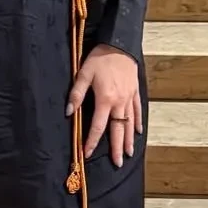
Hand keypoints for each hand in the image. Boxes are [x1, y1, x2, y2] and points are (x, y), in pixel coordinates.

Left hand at [67, 45, 141, 168]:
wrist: (120, 44)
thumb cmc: (100, 58)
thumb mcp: (83, 74)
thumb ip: (76, 95)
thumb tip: (68, 113)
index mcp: (105, 99)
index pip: (98, 127)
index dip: (92, 141)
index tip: (88, 153)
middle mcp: (119, 102)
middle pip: (118, 130)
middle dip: (117, 148)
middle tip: (118, 163)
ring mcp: (129, 98)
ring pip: (130, 123)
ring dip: (129, 139)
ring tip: (129, 153)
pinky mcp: (134, 91)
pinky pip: (137, 110)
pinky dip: (138, 122)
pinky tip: (139, 132)